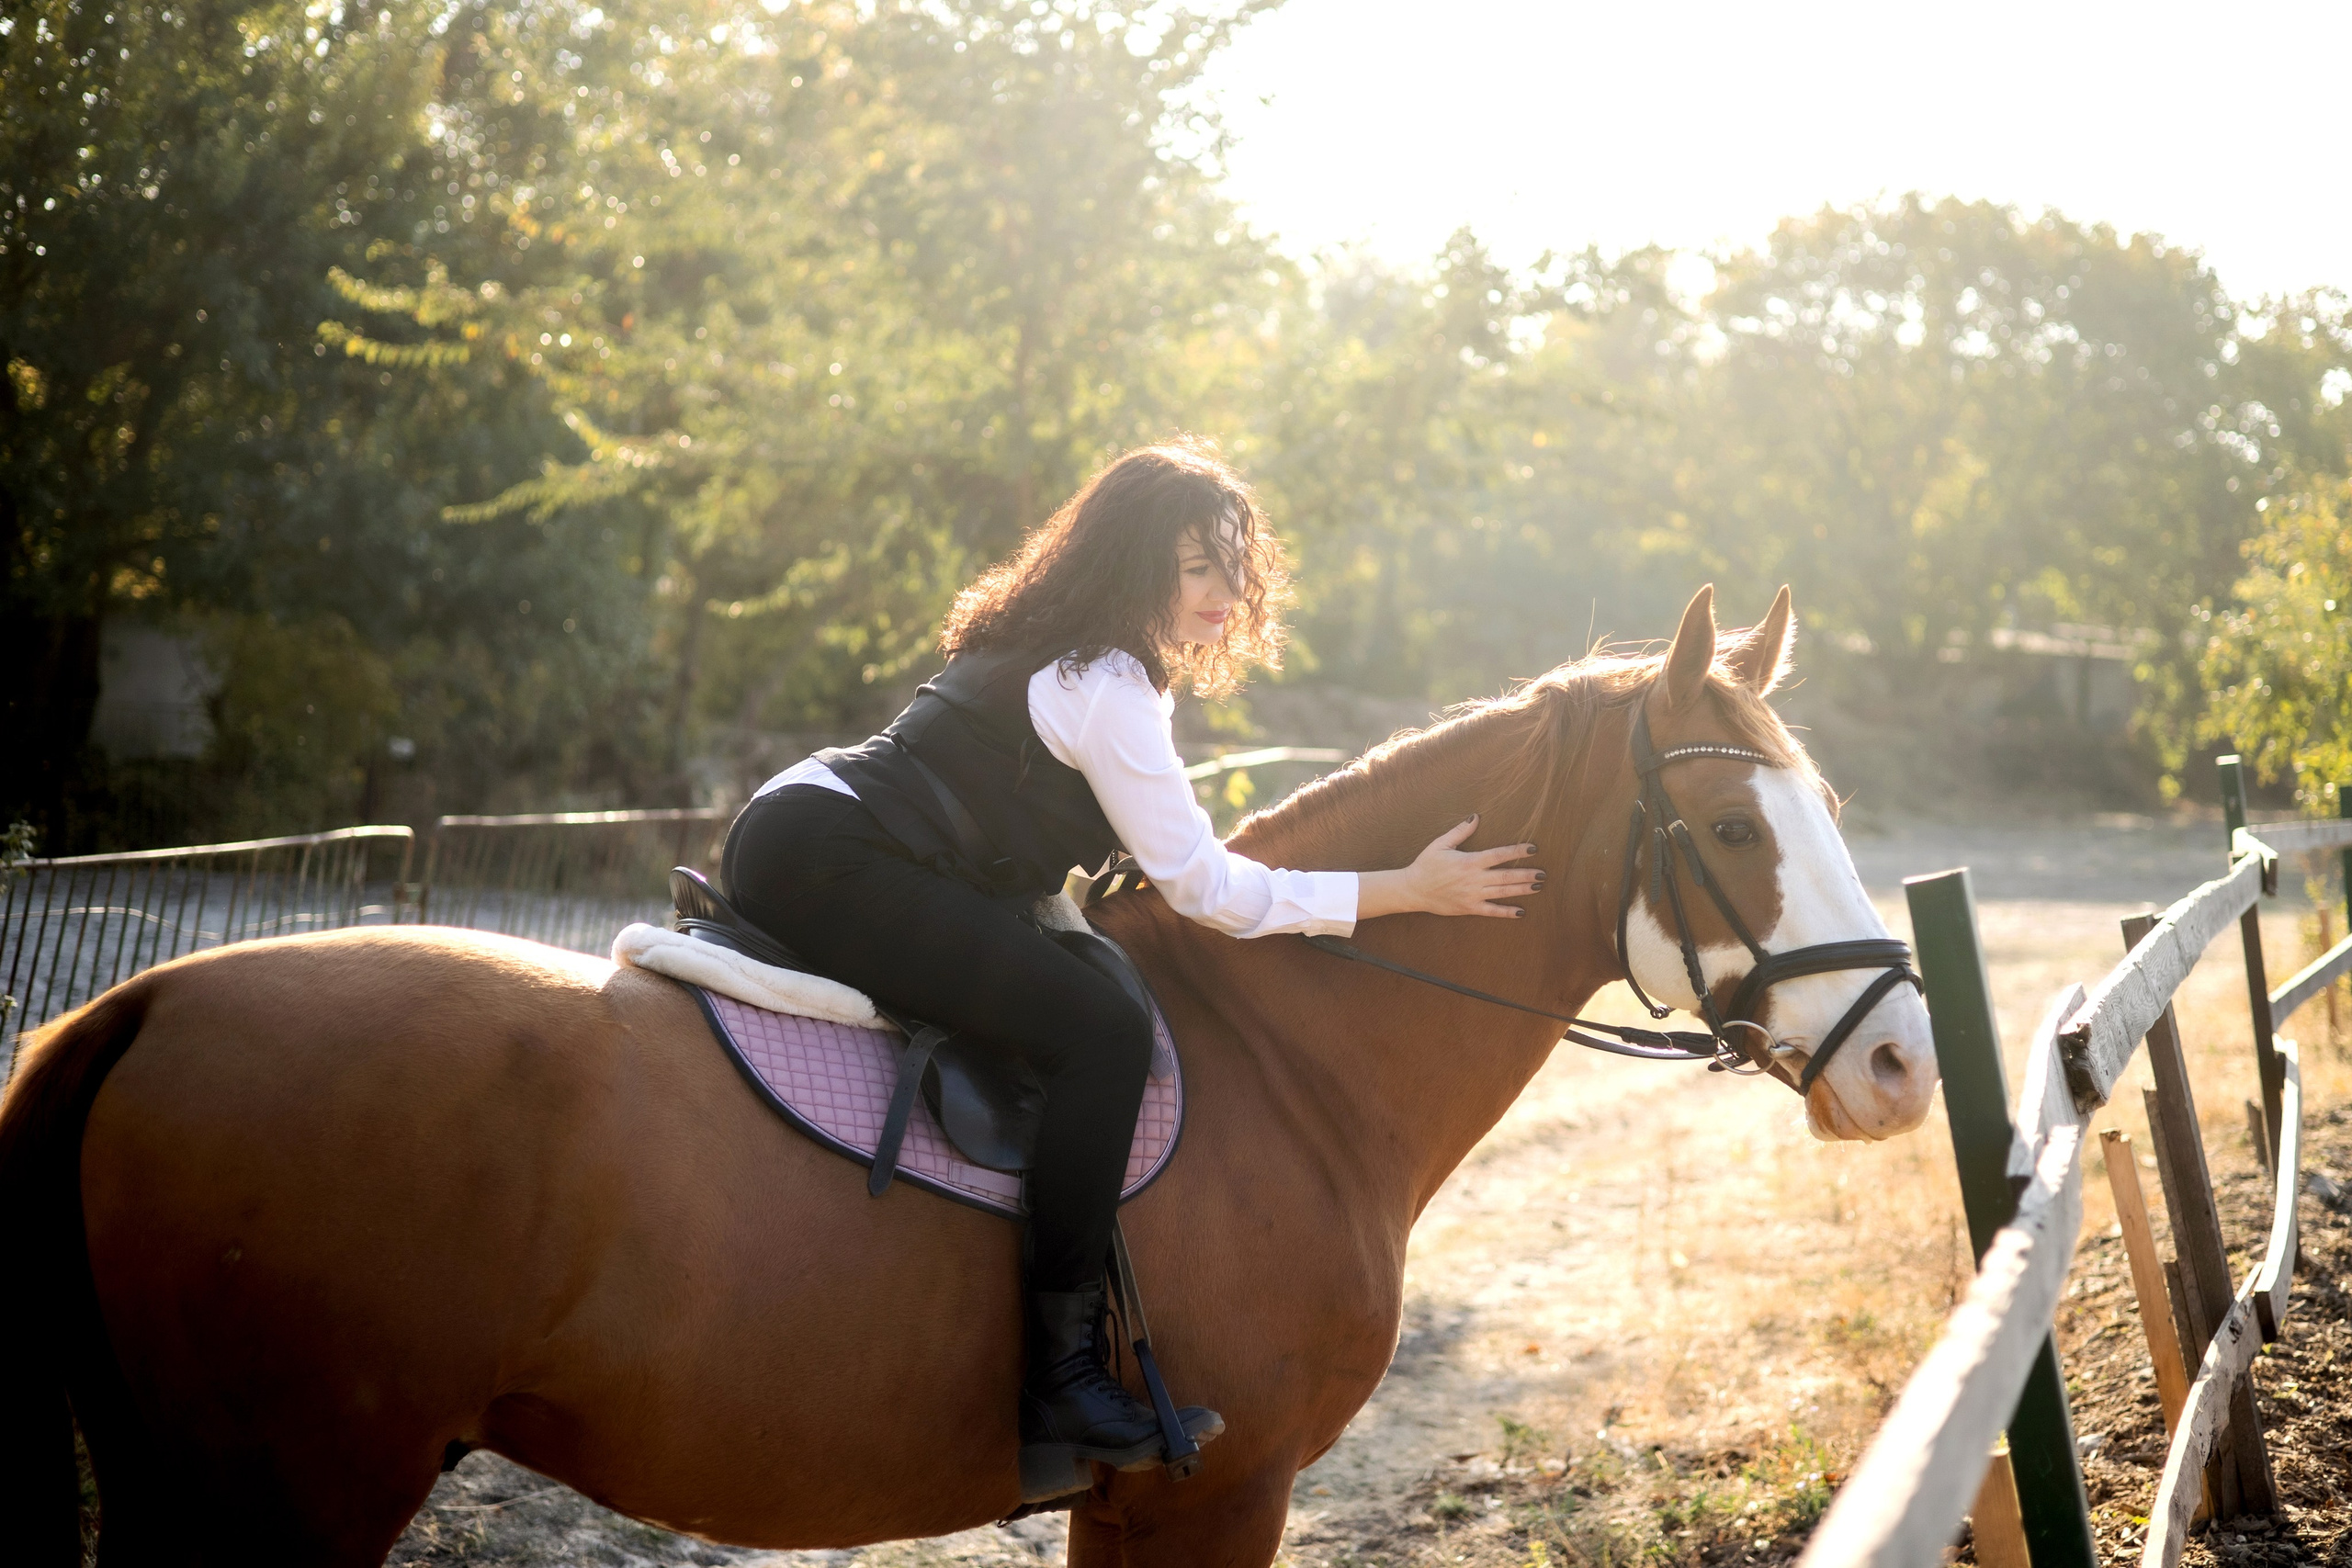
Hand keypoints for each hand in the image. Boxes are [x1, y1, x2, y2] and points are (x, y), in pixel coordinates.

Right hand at [1356, 815, 1542, 920]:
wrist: (1413, 889)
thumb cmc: (1426, 864)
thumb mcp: (1441, 844)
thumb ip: (1461, 831)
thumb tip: (1476, 817)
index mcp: (1470, 861)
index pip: (1499, 854)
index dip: (1517, 851)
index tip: (1533, 848)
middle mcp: (1474, 879)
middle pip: (1506, 875)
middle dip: (1526, 874)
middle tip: (1543, 873)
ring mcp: (1473, 895)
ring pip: (1503, 892)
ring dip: (1521, 889)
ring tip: (1538, 886)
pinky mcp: (1469, 908)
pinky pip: (1492, 911)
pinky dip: (1507, 912)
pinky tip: (1521, 911)